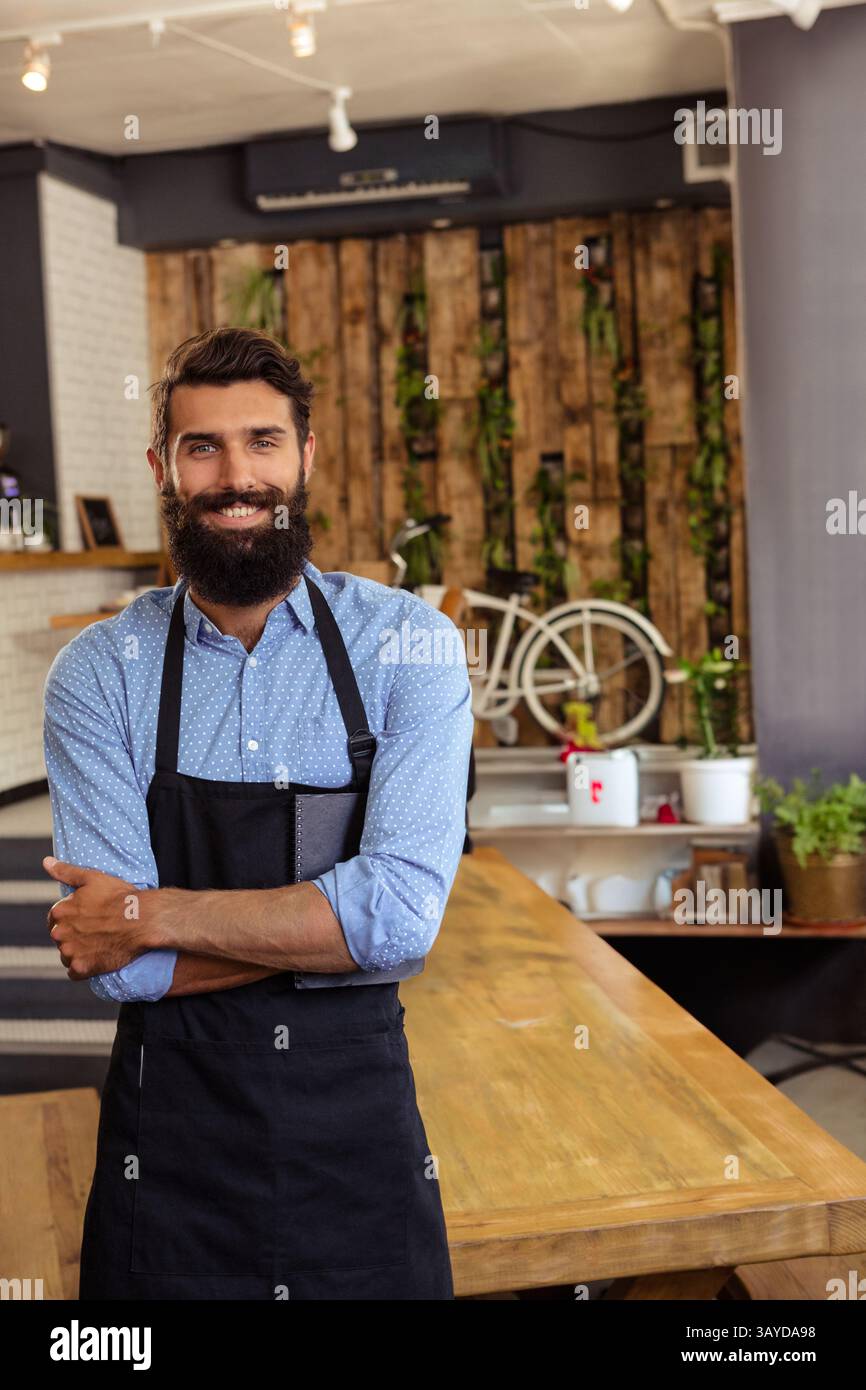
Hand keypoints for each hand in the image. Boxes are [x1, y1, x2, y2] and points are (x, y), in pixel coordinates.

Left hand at [43, 857, 150, 980]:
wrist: (143, 919)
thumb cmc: (120, 897)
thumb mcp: (92, 878)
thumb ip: (65, 871)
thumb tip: (46, 862)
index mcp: (59, 912)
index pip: (55, 919)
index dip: (71, 919)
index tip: (87, 919)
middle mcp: (60, 933)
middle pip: (61, 938)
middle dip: (74, 935)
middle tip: (96, 931)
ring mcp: (70, 952)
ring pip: (67, 955)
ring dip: (78, 952)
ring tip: (99, 944)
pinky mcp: (82, 968)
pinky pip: (75, 972)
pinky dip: (84, 967)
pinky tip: (98, 958)